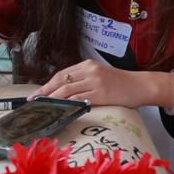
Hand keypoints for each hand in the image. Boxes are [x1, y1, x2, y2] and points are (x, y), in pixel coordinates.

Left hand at [33, 59, 148, 107]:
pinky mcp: (101, 93)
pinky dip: (67, 104)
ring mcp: (95, 81)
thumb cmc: (121, 83)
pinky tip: (59, 109)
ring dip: (52, 99)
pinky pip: (79, 99)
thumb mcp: (100, 75)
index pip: (62, 74)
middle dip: (45, 91)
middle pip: (61, 80)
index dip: (47, 84)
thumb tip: (64, 91)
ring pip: (67, 90)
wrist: (141, 86)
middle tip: (33, 101)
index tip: (36, 94)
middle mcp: (89, 70)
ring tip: (42, 107)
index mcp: (88, 64)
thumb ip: (84, 79)